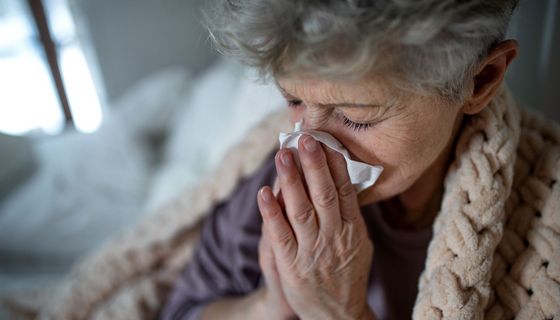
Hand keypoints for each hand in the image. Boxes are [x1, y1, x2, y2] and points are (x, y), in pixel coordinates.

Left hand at [257, 135, 374, 319]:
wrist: (337, 315)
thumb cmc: (346, 274)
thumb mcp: (359, 244)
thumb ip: (350, 214)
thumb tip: (342, 180)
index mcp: (354, 230)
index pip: (346, 191)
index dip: (335, 165)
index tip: (326, 142)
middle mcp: (335, 238)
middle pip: (325, 195)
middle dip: (314, 165)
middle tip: (304, 140)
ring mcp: (313, 252)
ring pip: (302, 210)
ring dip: (292, 181)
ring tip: (283, 155)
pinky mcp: (292, 266)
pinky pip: (281, 236)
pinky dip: (272, 213)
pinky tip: (265, 192)